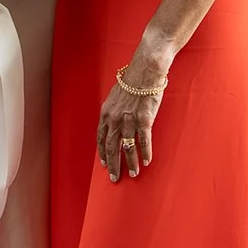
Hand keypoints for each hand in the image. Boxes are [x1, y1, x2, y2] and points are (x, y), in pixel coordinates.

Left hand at [97, 58, 167, 182]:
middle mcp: (115, 118)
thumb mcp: (115, 96)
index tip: (104, 164)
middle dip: (113, 165)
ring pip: (127, 147)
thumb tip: (115, 123)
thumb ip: (114, 111)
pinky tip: (146, 161)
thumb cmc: (132, 80)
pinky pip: (143, 141)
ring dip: (130, 163)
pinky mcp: (144, 119)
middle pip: (111, 147)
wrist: (145, 70)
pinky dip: (145, 153)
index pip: (100, 138)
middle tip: (115, 178)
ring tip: (133, 173)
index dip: (102, 153)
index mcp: (106, 113)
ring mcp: (129, 120)